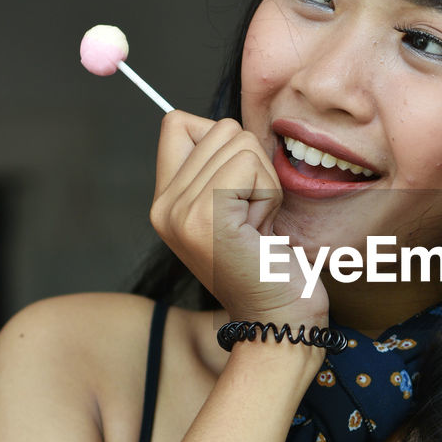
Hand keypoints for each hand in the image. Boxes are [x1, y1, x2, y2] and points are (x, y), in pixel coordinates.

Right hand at [150, 111, 328, 326]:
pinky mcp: (205, 217)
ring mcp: (180, 212)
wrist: (279, 320)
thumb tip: (229, 128)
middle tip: (252, 218)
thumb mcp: (236, 208)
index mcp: (165, 202)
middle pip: (219, 128)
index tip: (238, 190)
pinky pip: (249, 165)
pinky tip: (262, 231)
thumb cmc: (269, 264)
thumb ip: (221, 168)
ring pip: (238, 143)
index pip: (177, 122)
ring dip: (265, 182)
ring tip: (257, 225)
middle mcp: (163, 206)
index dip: (222, 142)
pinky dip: (269, 194)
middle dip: (254, 166)